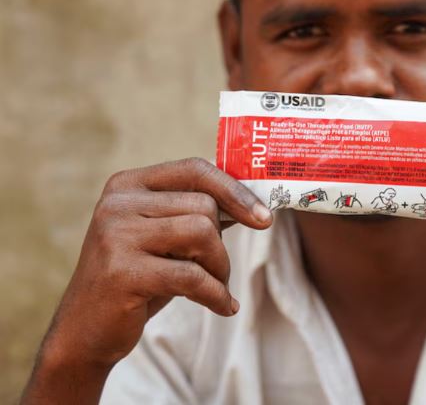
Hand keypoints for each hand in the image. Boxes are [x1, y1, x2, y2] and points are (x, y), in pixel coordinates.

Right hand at [23, 158, 271, 403]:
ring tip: (216, 286)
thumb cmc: (138, 277)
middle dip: (222, 243)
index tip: (265, 217)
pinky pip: (193, 276)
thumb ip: (196, 213)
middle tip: (219, 271)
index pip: (196, 169)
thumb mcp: (164, 237)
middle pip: (204, 206)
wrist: (87, 330)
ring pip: (203, 234)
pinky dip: (216, 295)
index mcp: (128, 184)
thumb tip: (254, 202)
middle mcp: (118, 203)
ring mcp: (116, 236)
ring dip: (220, 267)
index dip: (236, 191)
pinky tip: (224, 307)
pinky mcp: (122, 273)